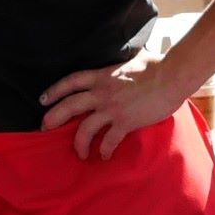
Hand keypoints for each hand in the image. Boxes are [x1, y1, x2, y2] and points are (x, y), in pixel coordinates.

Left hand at [40, 55, 194, 160]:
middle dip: (53, 118)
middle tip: (45, 128)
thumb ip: (124, 63)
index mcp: (102, 76)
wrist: (172, 77)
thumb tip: (129, 58)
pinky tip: (105, 156)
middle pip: (69, 106)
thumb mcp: (133, 59)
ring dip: (79, 143)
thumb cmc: (157, 66)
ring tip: (80, 153)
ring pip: (85, 129)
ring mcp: (112, 108)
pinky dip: (105, 150)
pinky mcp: (125, 122)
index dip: (54, 90)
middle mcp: (102, 93)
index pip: (71, 82)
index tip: (43, 99)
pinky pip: (109, 140)